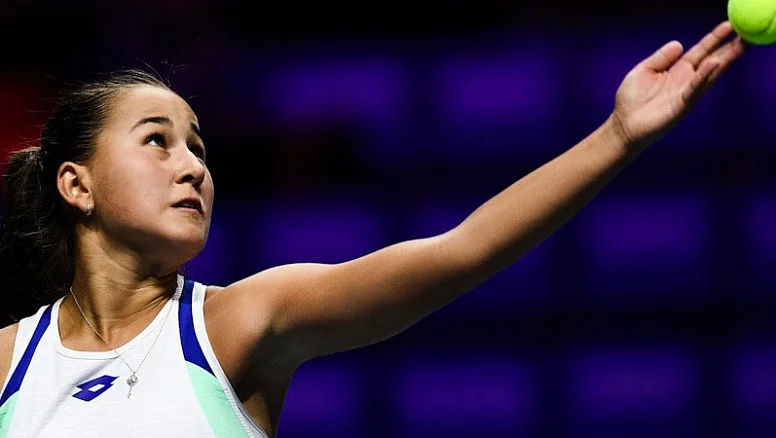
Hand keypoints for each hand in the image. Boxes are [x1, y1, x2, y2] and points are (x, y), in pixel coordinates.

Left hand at [610, 21, 745, 150]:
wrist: (623, 125)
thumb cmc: (631, 99)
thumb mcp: (644, 70)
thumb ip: (661, 58)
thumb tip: (679, 44)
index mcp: (678, 69)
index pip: (700, 51)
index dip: (714, 38)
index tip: (729, 26)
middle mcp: (686, 80)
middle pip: (712, 61)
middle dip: (729, 48)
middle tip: (747, 34)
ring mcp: (686, 94)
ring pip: (710, 74)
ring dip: (725, 60)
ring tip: (740, 46)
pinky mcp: (681, 106)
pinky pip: (695, 88)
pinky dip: (703, 76)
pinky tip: (713, 63)